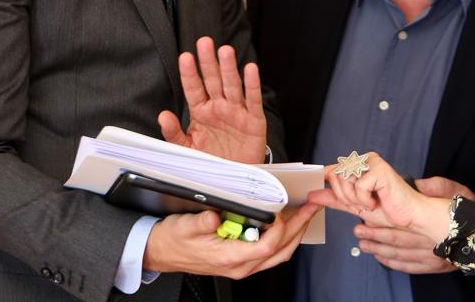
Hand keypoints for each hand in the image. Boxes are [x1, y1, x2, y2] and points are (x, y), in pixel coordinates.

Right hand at [142, 203, 321, 277]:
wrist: (162, 252)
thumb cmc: (173, 240)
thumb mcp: (184, 227)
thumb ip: (201, 222)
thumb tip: (216, 215)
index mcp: (230, 258)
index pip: (267, 246)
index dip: (280, 228)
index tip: (285, 211)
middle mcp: (241, 266)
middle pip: (281, 251)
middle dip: (299, 228)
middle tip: (312, 208)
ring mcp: (242, 265)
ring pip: (279, 254)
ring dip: (295, 233)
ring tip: (305, 213)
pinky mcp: (241, 259)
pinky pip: (270, 252)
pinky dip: (283, 237)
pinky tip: (285, 222)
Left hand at [158, 37, 266, 163]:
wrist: (235, 178)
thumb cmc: (212, 160)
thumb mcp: (188, 149)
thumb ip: (174, 133)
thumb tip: (162, 115)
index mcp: (201, 111)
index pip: (194, 88)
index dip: (190, 73)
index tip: (185, 58)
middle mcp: (219, 107)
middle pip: (213, 80)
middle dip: (208, 62)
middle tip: (204, 42)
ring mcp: (237, 112)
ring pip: (232, 86)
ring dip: (229, 68)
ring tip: (224, 51)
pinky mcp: (254, 120)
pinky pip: (252, 100)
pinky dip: (252, 85)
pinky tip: (250, 69)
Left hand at [308, 152, 452, 244]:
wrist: (410, 217)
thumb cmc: (389, 210)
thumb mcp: (355, 205)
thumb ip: (334, 199)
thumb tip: (313, 194)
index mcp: (359, 164)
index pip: (331, 170)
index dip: (331, 187)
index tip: (336, 198)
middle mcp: (365, 159)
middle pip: (335, 176)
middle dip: (345, 197)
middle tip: (362, 205)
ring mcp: (372, 162)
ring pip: (344, 180)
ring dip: (354, 200)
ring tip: (370, 204)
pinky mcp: (379, 169)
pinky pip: (358, 186)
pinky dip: (365, 200)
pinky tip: (377, 202)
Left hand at [352, 177, 474, 273]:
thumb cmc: (468, 209)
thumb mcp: (453, 190)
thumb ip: (434, 187)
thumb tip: (417, 184)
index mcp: (430, 222)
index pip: (397, 221)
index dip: (378, 220)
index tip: (362, 216)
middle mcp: (429, 242)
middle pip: (395, 239)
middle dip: (373, 235)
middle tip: (357, 231)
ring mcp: (433, 256)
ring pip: (400, 254)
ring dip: (379, 249)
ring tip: (364, 244)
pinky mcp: (437, 266)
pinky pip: (410, 267)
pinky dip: (394, 263)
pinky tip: (382, 258)